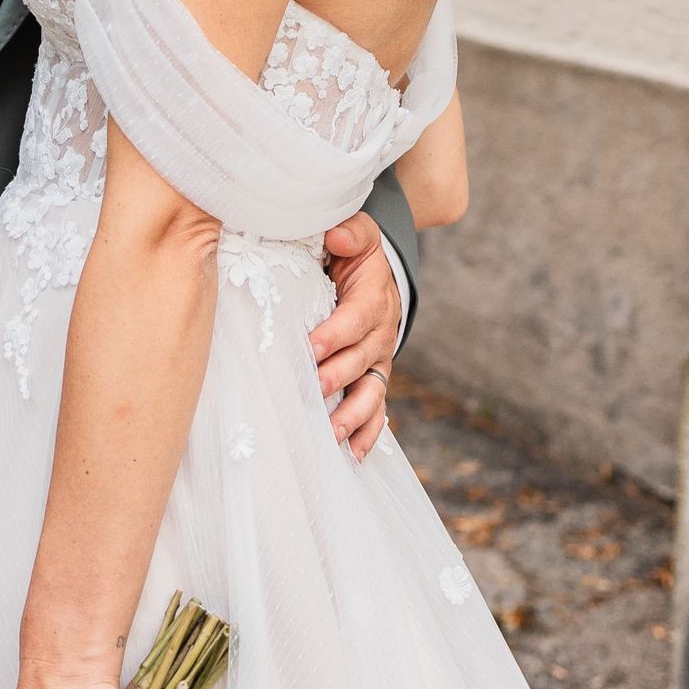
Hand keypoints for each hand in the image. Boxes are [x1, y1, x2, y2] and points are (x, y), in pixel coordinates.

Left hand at [311, 210, 401, 460]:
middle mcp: (380, 335)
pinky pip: (376, 410)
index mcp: (373, 299)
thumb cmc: (355, 254)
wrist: (376, 275)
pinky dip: (367, 434)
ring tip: (329, 434)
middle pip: (360, 361)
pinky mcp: (373, 379)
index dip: (334, 335)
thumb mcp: (357, 234)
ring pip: (370, 392)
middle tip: (309, 391)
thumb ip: (349, 233)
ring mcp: (378, 361)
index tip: (310, 348)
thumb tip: (337, 237)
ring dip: (351, 415)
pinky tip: (351, 456)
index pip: (354, 319)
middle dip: (335, 378)